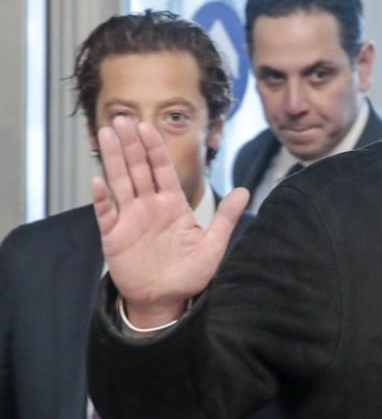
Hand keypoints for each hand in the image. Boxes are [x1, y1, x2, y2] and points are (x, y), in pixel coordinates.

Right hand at [91, 116, 249, 326]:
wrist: (167, 300)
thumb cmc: (190, 274)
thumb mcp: (213, 246)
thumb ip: (227, 218)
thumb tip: (245, 191)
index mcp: (173, 205)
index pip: (162, 169)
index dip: (154, 147)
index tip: (147, 125)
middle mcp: (149, 206)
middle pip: (138, 168)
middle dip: (131, 144)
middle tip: (123, 118)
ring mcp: (130, 219)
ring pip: (120, 183)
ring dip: (113, 159)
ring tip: (107, 135)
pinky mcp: (114, 236)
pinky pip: (106, 213)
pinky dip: (102, 198)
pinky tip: (98, 181)